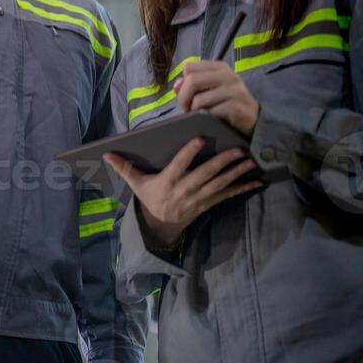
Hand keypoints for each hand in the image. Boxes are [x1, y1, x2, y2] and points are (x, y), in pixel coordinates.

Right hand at [104, 137, 263, 246]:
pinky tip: (256, 180)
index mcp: (166, 182)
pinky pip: (227, 195)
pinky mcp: (208, 204)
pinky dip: (242, 188)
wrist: (160, 224)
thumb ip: (124, 167)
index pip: (179, 165)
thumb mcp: (136, 183)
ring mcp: (197, 199)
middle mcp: (183, 191)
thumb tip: (106, 153)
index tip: (200, 138)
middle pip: (205, 174)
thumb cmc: (149, 197)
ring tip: (249, 160)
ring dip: (236, 172)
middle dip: (222, 162)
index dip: (189, 152)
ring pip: (219, 184)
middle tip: (238, 149)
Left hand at [174, 59, 259, 135]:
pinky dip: (205, 118)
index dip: (182, 83)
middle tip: (187, 108)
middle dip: (183, 98)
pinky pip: (210, 112)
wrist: (252, 117)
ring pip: (198, 99)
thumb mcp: (210, 88)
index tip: (186, 95)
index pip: (189, 67)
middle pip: (192, 81)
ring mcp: (234, 91)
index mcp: (219, 67)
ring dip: (194, 111)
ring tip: (199, 114)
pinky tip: (211, 119)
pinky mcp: (236, 107)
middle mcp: (228, 76)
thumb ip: (191, 84)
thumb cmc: (226, 102)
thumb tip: (176, 85)